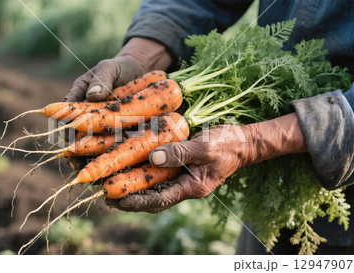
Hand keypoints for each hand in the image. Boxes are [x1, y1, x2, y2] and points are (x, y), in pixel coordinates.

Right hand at [64, 37, 171, 169]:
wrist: (139, 72)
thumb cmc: (119, 68)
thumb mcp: (109, 68)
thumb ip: (102, 79)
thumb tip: (94, 94)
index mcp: (78, 98)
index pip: (68, 117)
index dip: (66, 131)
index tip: (68, 144)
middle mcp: (87, 116)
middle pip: (77, 137)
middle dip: (76, 153)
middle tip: (76, 166)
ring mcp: (101, 126)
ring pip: (92, 146)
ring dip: (89, 160)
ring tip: (90, 174)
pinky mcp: (117, 133)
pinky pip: (110, 147)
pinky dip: (108, 158)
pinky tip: (111, 171)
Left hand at [105, 113, 306, 212]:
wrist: (245, 142)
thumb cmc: (228, 144)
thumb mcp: (205, 147)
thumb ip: (181, 152)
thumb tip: (153, 156)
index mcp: (193, 187)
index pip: (159, 201)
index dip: (136, 202)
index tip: (116, 199)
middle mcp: (186, 187)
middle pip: (153, 199)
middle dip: (130, 199)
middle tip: (107, 194)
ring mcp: (185, 178)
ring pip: (156, 188)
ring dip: (136, 187)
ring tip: (114, 182)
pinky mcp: (185, 168)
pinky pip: (162, 176)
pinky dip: (146, 174)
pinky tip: (133, 166)